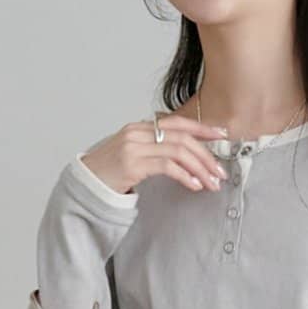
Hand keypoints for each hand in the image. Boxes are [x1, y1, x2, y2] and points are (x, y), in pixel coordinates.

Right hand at [79, 114, 229, 195]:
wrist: (85, 184)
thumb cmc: (111, 172)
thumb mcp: (134, 154)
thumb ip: (154, 149)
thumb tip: (184, 155)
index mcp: (141, 127)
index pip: (178, 122)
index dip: (202, 128)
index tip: (222, 135)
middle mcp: (138, 132)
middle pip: (182, 138)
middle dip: (206, 155)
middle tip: (221, 172)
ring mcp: (134, 147)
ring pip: (178, 151)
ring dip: (200, 168)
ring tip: (212, 183)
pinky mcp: (133, 164)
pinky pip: (167, 166)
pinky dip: (185, 175)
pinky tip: (195, 185)